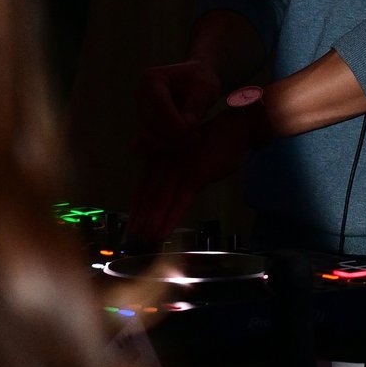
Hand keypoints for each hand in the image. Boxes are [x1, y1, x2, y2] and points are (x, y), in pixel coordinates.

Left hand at [123, 99, 254, 252]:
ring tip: (143, 240)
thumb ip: (173, 165)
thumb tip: (163, 183)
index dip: (137, 207)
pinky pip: (180, 202)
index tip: (131, 224)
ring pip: (160, 200)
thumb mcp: (188, 152)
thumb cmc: (213, 139)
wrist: (235, 126)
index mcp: (163, 157)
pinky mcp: (196, 175)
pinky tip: (161, 232)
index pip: (145, 186)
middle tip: (130, 239)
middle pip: (149, 195)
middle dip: (140, 219)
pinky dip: (170, 219)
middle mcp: (167, 162)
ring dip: (151, 223)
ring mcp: (180, 169)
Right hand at [139, 56, 223, 153]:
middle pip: (150, 123)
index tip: (195, 134)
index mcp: (151, 79)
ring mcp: (140, 111)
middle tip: (196, 138)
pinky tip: (181, 146)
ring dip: (169, 144)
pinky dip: (163, 149)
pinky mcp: (143, 126)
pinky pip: (145, 145)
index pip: (158, 106)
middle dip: (173, 136)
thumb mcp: (206, 88)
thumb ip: (196, 106)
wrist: (197, 84)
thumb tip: (186, 126)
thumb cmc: (202, 82)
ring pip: (147, 137)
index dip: (175, 123)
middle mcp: (140, 95)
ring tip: (192, 140)